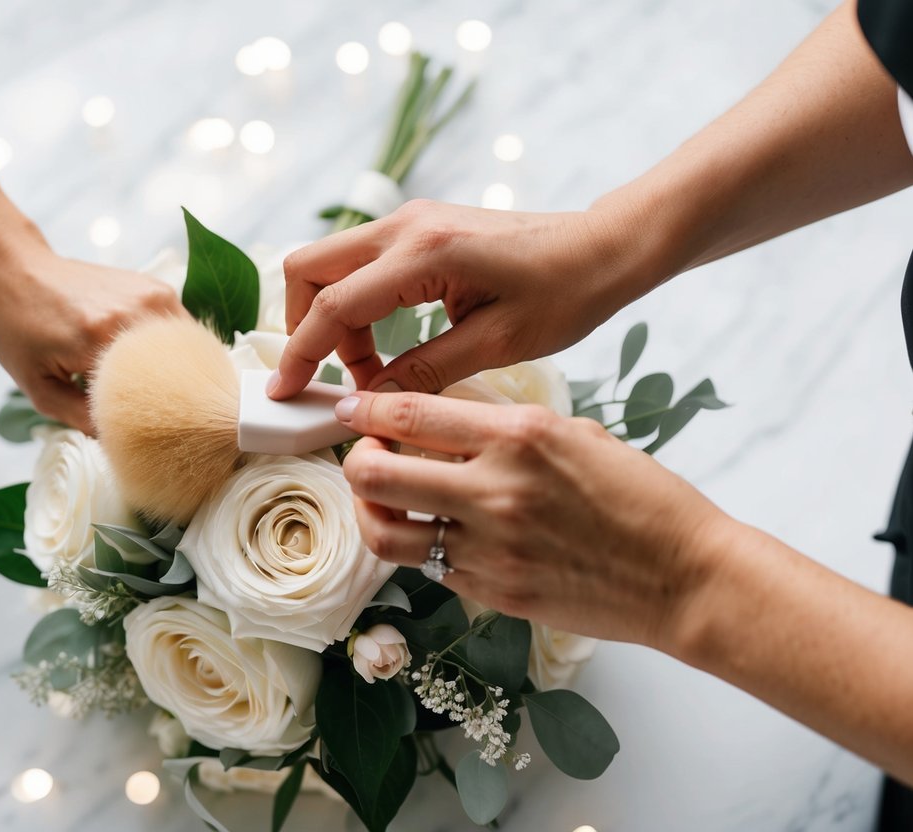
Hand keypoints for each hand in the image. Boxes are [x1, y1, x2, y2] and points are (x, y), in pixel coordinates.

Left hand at [0, 228, 183, 432]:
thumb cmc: (17, 328)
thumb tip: (118, 441)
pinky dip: (175, 350)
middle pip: (176, 373)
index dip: (148, 418)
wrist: (16, 269)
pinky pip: (182, 330)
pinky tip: (151, 360)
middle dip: (168, 398)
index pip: (147, 395)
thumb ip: (80, 417)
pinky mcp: (157, 288)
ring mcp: (151, 296)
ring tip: (153, 388)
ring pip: (186, 351)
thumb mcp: (36, 385)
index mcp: (99, 339)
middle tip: (152, 415)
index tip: (143, 434)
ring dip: (176, 373)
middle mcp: (133, 313)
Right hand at [268, 199, 648, 398]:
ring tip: (375, 371)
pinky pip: (361, 265)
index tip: (285, 392)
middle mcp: (405, 226)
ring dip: (335, 320)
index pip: (334, 305)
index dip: (301, 353)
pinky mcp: (420, 228)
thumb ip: (424, 372)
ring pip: (330, 265)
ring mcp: (410, 221)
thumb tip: (370, 401)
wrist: (603, 247)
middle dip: (304, 326)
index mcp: (424, 253)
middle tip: (334, 378)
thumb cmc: (565, 292)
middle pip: (309, 269)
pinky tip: (390, 345)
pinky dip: (357, 305)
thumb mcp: (496, 344)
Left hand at [335, 391, 728, 648]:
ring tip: (386, 500)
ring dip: (372, 512)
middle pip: (375, 472)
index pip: (410, 412)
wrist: (685, 577)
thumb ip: (504, 427)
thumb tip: (442, 424)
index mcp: (519, 435)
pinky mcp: (493, 591)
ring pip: (385, 531)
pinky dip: (423, 547)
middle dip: (356, 458)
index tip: (351, 408)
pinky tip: (440, 533)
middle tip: (367, 455)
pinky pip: (429, 567)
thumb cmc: (641, 499)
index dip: (366, 409)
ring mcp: (490, 547)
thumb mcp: (574, 435)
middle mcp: (495, 489)